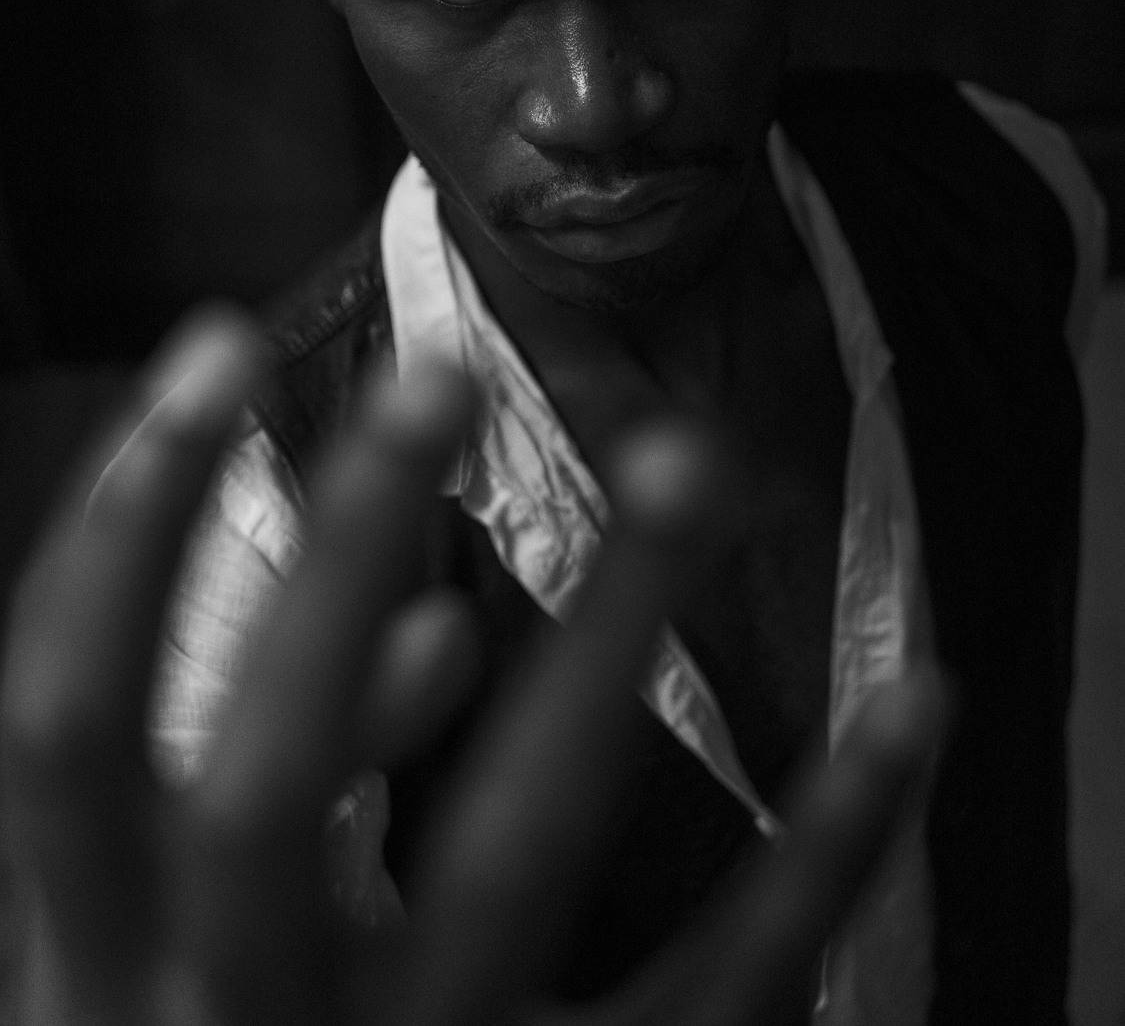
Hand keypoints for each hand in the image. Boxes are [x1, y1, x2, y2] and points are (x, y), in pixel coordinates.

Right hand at [1, 308, 943, 1023]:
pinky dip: (826, 842)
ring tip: (692, 460)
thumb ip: (292, 794)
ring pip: (513, 847)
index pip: (64, 715)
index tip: (219, 341)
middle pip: (270, 774)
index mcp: (90, 962)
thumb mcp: (173, 956)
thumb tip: (437, 627)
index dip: (126, 520)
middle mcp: (225, 1023)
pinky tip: (912, 705)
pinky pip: (719, 990)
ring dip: (608, 628)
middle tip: (439, 368)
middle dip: (343, 549)